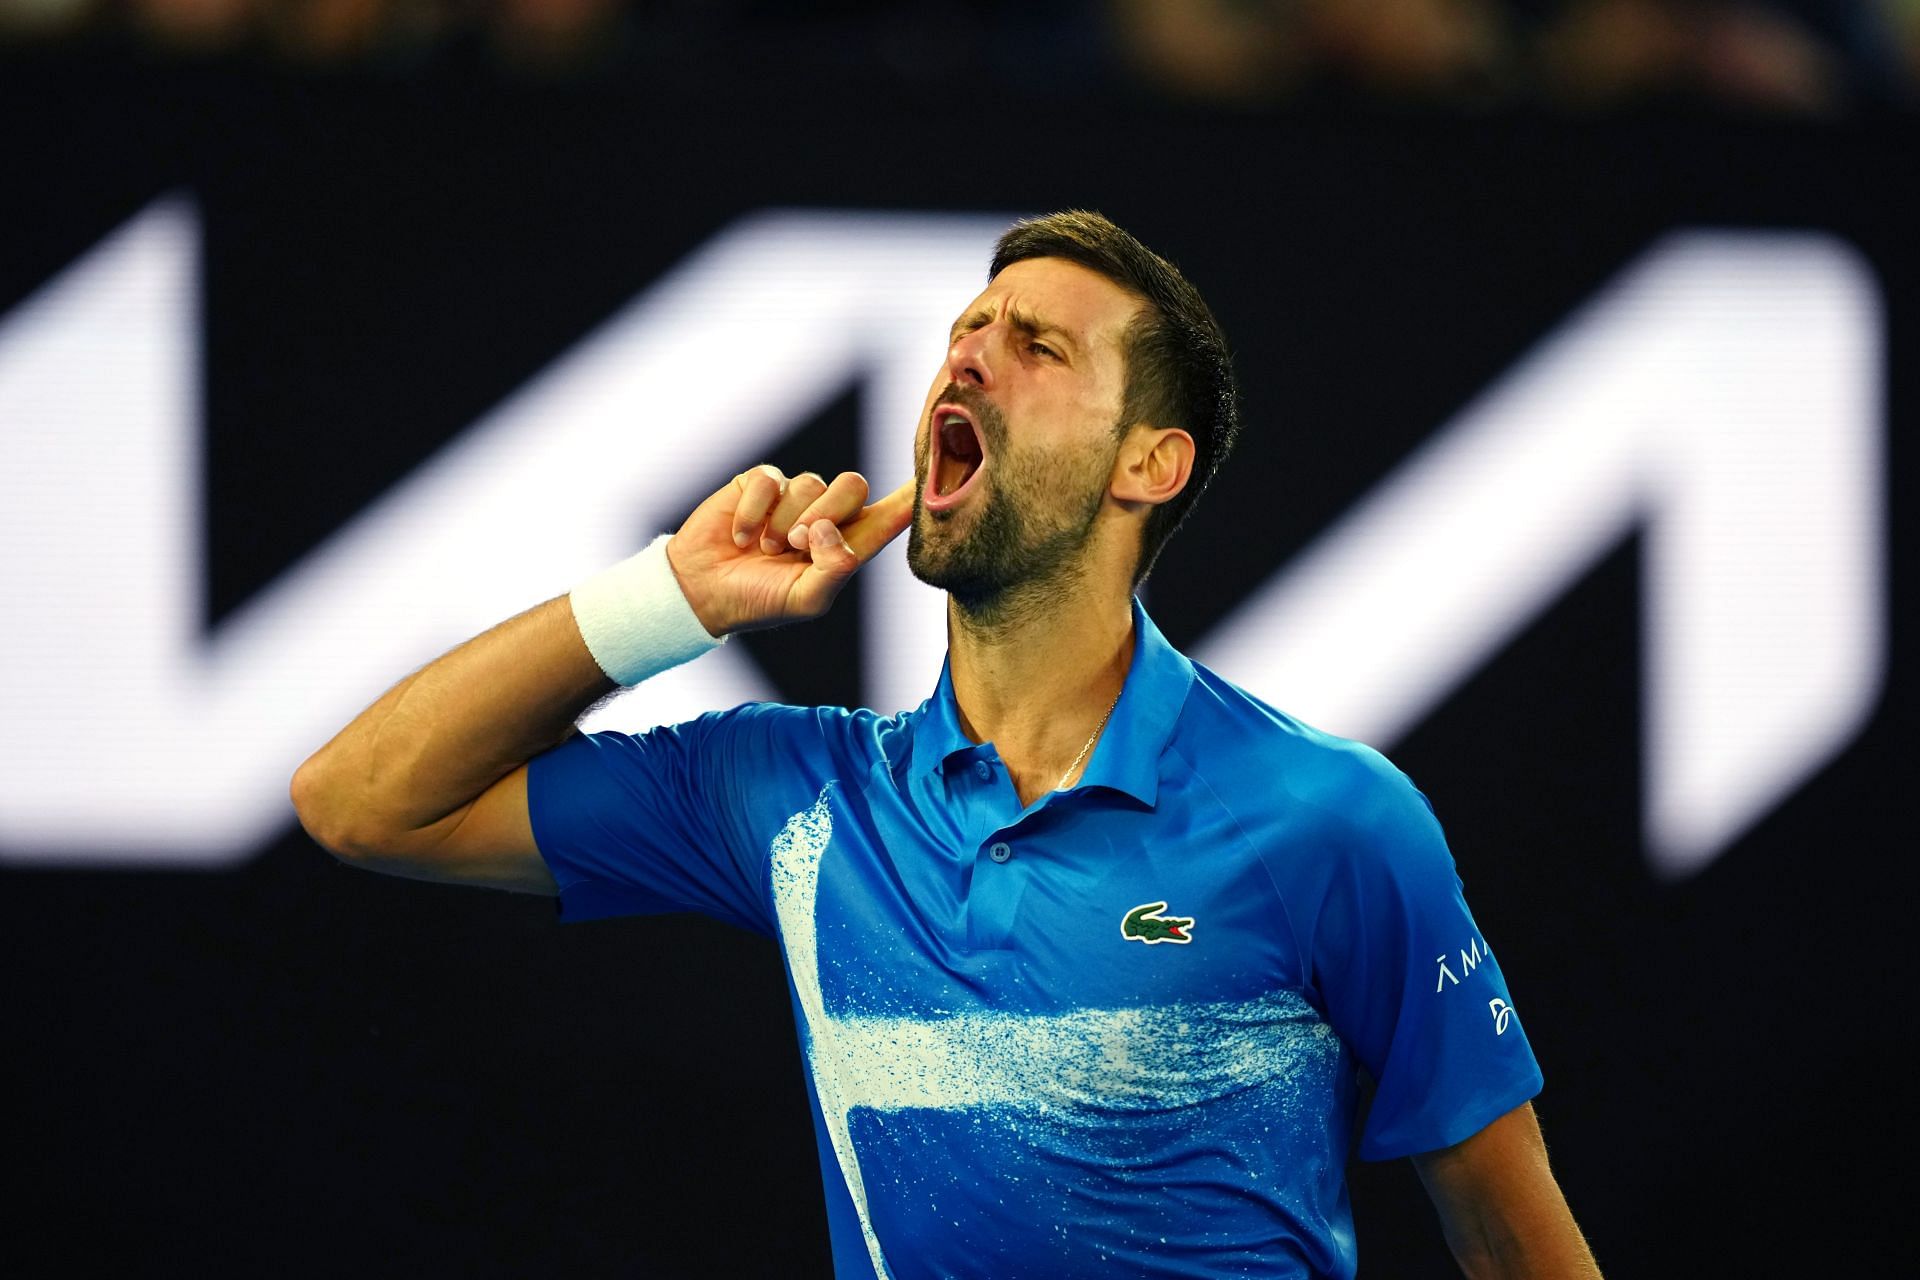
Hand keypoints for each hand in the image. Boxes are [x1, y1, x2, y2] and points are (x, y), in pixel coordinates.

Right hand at [666, 465, 915, 636]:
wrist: (701, 590)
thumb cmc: (759, 600)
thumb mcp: (805, 601)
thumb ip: (834, 571)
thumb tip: (831, 529)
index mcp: (847, 545)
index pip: (890, 515)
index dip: (913, 493)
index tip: (942, 467)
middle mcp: (825, 515)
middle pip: (853, 485)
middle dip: (827, 512)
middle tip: (796, 545)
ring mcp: (793, 496)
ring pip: (810, 482)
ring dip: (783, 522)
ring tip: (764, 549)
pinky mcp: (760, 483)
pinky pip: (770, 481)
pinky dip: (754, 512)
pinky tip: (741, 535)